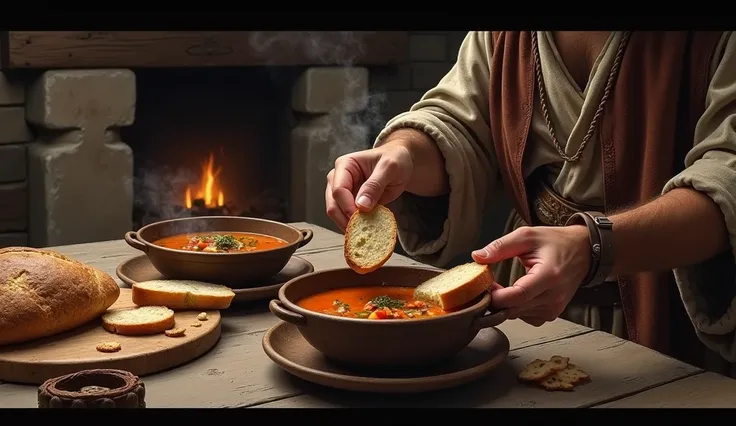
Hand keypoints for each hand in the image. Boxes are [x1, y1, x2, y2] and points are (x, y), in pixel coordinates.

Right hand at [325, 143, 413, 229]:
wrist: (401, 163)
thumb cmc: (395, 159)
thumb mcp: (389, 168)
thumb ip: (375, 185)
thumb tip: (361, 205)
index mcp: (345, 165)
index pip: (338, 189)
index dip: (347, 206)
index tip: (360, 217)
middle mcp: (338, 178)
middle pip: (333, 204)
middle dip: (345, 218)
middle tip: (361, 229)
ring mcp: (343, 192)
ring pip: (336, 213)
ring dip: (349, 224)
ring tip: (365, 230)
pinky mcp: (350, 203)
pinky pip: (346, 217)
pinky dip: (355, 224)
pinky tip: (366, 228)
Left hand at [472, 225, 590, 326]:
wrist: (584, 252)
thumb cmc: (556, 242)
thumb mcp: (527, 236)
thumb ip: (500, 246)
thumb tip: (477, 257)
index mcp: (549, 276)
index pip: (518, 296)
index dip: (496, 296)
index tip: (483, 287)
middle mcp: (554, 297)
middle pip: (514, 309)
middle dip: (495, 299)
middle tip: (486, 284)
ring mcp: (554, 308)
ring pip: (517, 315)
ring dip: (504, 304)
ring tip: (500, 286)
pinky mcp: (552, 314)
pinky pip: (525, 317)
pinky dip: (515, 308)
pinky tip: (514, 294)